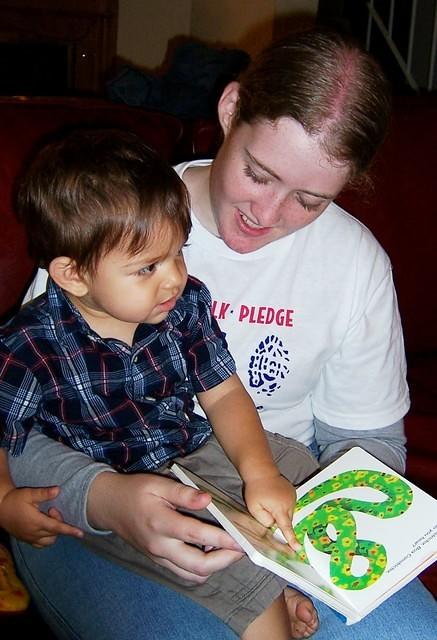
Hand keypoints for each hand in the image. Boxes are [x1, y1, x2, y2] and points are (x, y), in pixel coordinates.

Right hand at [0, 486, 83, 546]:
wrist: (0, 508)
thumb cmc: (15, 500)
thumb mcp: (29, 494)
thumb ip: (44, 493)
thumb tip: (58, 490)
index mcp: (36, 522)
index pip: (57, 528)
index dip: (70, 530)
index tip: (81, 533)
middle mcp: (34, 533)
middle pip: (55, 534)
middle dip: (58, 522)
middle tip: (51, 509)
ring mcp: (29, 538)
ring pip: (49, 541)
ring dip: (54, 532)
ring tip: (47, 517)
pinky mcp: (26, 540)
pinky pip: (41, 544)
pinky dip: (47, 538)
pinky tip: (45, 527)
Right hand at [88, 472, 243, 582]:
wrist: (109, 506)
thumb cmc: (135, 491)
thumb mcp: (158, 484)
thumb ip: (183, 493)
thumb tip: (208, 500)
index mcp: (160, 523)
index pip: (196, 535)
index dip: (221, 539)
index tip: (240, 538)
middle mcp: (160, 546)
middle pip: (197, 566)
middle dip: (224, 561)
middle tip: (241, 549)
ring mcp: (159, 557)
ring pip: (192, 575)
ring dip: (214, 567)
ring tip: (228, 550)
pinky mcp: (159, 561)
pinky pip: (183, 573)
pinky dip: (200, 568)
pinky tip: (209, 551)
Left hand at [244, 474, 299, 550]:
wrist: (261, 470)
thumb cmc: (255, 489)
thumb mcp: (253, 507)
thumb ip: (264, 520)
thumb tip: (273, 525)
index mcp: (279, 508)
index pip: (286, 527)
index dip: (291, 539)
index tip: (298, 548)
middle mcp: (289, 503)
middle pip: (287, 520)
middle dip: (279, 520)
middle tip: (266, 509)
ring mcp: (293, 497)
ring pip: (288, 513)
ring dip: (281, 512)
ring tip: (269, 500)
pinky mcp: (293, 492)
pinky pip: (289, 505)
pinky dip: (283, 505)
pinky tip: (275, 497)